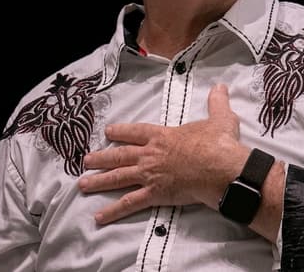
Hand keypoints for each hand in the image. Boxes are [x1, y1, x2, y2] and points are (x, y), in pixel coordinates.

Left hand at [78, 83, 250, 224]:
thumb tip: (221, 87)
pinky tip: (99, 217)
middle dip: (101, 158)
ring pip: (118, 177)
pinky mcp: (154, 194)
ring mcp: (150, 175)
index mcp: (163, 136)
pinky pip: (129, 203)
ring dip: (99, 181)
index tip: (108, 132)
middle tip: (86, 161)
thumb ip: (217, 103)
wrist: (219, 167)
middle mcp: (151, 154)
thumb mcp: (220, 119)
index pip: (136, 132)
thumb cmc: (218, 144)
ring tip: (83, 184)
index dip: (121, 131)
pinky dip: (113, 211)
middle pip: (120, 155)